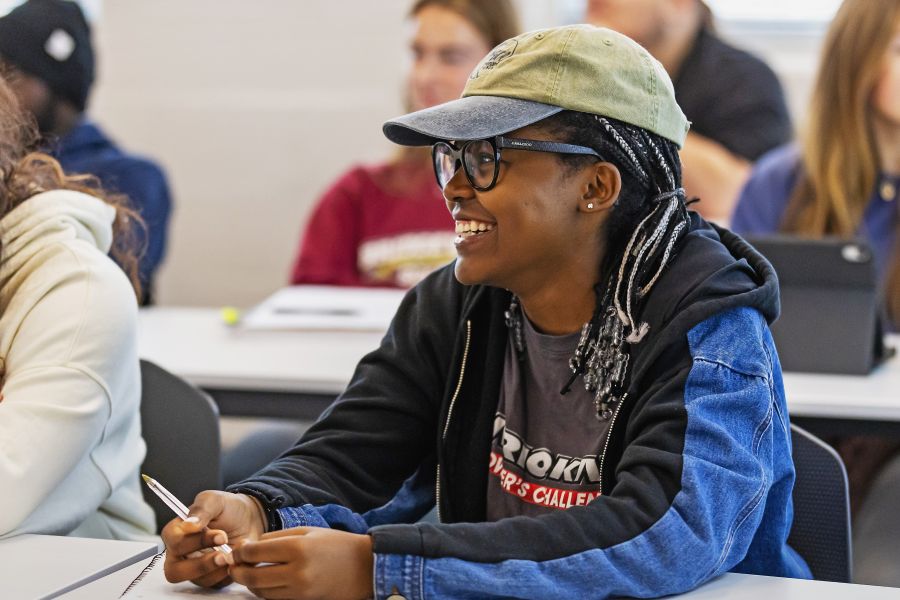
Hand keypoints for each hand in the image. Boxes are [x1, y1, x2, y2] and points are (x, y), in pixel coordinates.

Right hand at [162, 490, 267, 587]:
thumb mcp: (215, 500)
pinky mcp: (211, 577)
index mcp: (176, 533)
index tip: (220, 535)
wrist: (250, 519)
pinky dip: (228, 574)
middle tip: (223, 555)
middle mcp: (181, 554)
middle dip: (201, 564)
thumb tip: (189, 524)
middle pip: (175, 571)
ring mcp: (194, 568)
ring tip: (234, 554)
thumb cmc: (227, 508)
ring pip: (197, 580)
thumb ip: (201, 509)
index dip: (194, 541)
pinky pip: (214, 584)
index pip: (173, 543)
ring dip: (218, 569)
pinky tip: (237, 560)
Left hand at [226, 527, 373, 599]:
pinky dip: (264, 591)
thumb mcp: (308, 531)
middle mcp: (297, 572)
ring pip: (261, 591)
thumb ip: (277, 537)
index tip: (236, 550)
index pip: (256, 552)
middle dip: (238, 571)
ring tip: (247, 573)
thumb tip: (251, 545)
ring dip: (249, 583)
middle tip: (233, 565)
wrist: (364, 566)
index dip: (241, 551)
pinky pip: (274, 598)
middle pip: (254, 576)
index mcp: (298, 548)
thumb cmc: (337, 544)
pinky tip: (264, 581)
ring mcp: (300, 590)